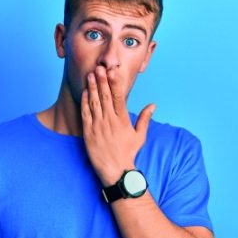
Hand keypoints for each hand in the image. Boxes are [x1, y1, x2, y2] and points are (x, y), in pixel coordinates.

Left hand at [81, 65, 155, 185]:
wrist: (115, 170)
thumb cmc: (128, 153)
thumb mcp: (140, 136)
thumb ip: (145, 119)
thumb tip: (153, 105)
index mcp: (123, 120)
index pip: (119, 97)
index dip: (115, 83)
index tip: (113, 72)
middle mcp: (110, 121)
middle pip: (105, 97)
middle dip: (102, 81)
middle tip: (100, 67)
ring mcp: (98, 126)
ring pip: (94, 103)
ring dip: (92, 88)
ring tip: (91, 74)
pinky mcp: (89, 132)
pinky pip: (86, 114)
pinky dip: (85, 102)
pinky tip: (85, 92)